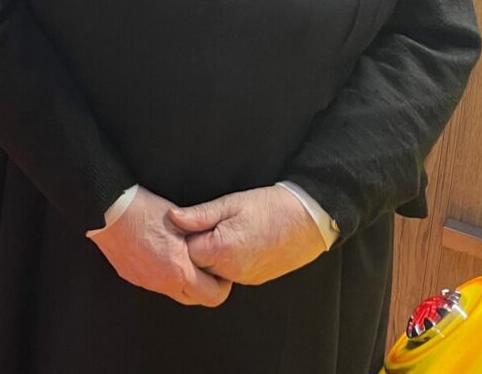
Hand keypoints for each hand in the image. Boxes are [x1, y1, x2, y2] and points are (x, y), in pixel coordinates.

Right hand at [86, 186, 231, 306]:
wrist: (107, 208)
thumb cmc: (142, 209)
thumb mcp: (181, 220)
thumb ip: (200, 238)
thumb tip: (214, 246)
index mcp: (178, 270)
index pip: (212, 296)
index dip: (222, 285)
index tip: (219, 271)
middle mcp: (161, 282)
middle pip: (194, 299)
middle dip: (204, 286)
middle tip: (204, 266)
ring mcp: (145, 281)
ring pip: (173, 291)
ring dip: (181, 280)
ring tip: (180, 257)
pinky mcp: (131, 276)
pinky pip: (153, 282)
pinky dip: (161, 273)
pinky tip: (158, 253)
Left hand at [169, 186, 326, 285]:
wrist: (308, 220)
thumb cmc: (271, 207)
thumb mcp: (231, 203)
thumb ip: (199, 214)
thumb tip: (172, 218)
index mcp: (223, 250)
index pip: (185, 252)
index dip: (182, 237)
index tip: (184, 223)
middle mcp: (232, 270)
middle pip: (197, 265)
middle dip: (193, 248)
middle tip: (199, 226)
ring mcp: (245, 278)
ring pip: (212, 271)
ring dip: (209, 255)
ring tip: (218, 231)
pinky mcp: (254, 279)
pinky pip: (229, 274)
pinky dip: (224, 261)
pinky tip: (232, 241)